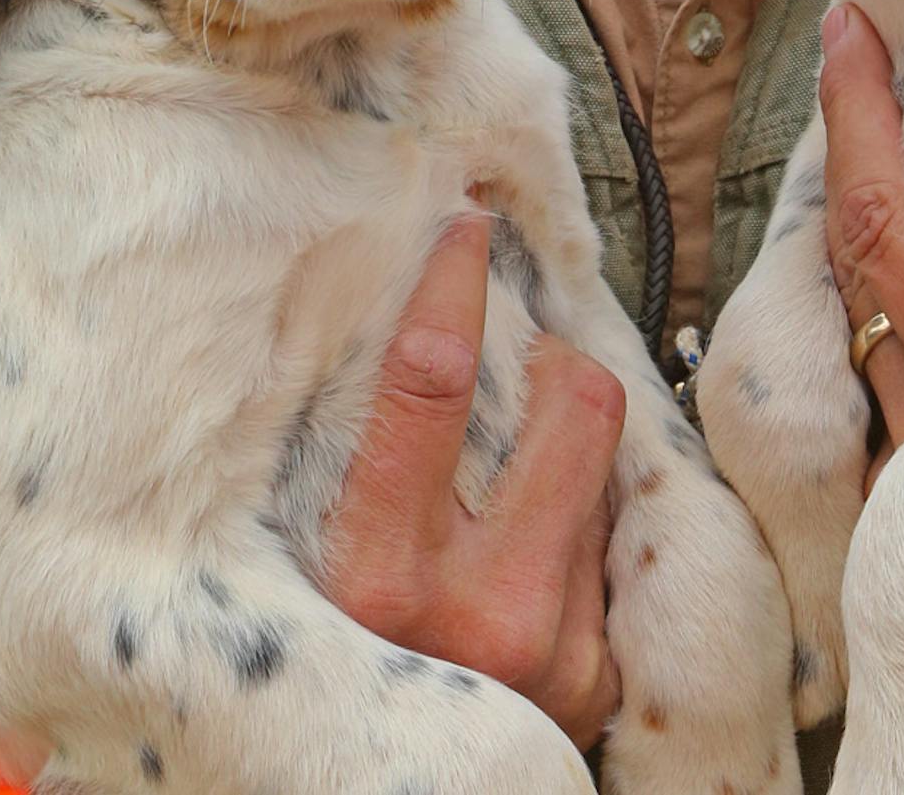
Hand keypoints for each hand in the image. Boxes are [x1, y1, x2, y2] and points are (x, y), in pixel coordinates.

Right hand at [320, 213, 625, 748]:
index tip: (464, 226)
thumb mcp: (298, 577)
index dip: (454, 280)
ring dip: (562, 438)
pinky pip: (606, 541)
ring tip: (512, 455)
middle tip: (515, 354)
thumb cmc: (324, 667)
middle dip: (551, 354)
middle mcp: (479, 610)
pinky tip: (526, 537)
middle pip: (572, 400)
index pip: (430, 378)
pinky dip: (572, 516)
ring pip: (599, 463)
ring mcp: (555, 646)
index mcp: (379, 575)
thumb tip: (375, 327)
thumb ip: (340, 470)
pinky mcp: (599, 676)